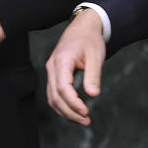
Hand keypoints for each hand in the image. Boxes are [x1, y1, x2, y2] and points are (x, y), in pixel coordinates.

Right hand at [45, 8, 105, 125]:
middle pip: (55, 96)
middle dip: (70, 112)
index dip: (73, 103)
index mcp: (62, 60)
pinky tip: (75, 111)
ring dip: (66, 111)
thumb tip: (93, 95)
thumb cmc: (90, 39)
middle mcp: (53, 66)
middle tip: (87, 120)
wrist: (83, 27)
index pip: (63, 88)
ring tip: (83, 119)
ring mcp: (51, 70)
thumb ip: (93, 76)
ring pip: (52, 97)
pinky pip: (54, 94)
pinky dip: (63, 105)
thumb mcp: (96, 56)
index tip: (86, 112)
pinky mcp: (55, 74)